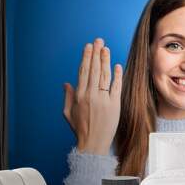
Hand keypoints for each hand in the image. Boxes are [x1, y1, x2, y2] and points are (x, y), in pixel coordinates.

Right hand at [63, 38, 122, 154]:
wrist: (94, 144)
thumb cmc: (81, 129)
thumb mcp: (69, 113)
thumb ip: (68, 97)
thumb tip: (66, 83)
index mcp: (79, 96)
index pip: (83, 71)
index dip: (87, 57)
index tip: (89, 47)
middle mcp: (91, 95)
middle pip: (94, 70)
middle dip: (96, 53)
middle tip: (99, 41)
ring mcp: (103, 100)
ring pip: (105, 75)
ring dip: (106, 60)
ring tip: (106, 49)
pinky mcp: (114, 105)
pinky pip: (116, 87)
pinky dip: (117, 76)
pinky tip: (117, 66)